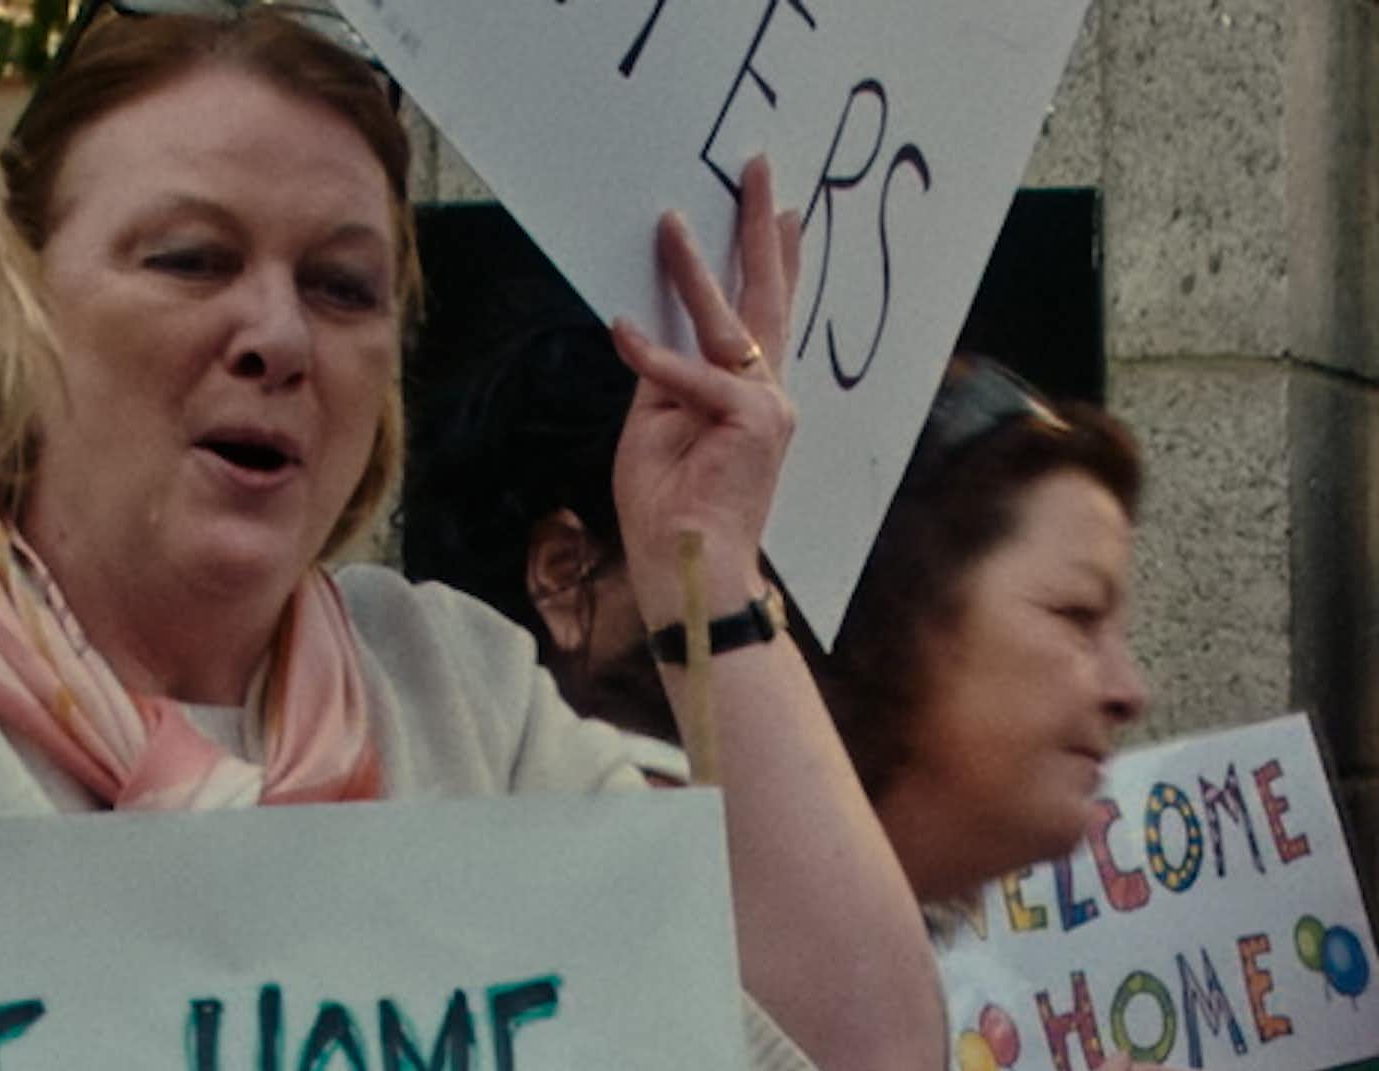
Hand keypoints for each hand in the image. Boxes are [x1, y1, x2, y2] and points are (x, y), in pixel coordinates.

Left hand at [610, 155, 801, 625]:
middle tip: (757, 167)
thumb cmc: (668, 509)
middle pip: (765, 297)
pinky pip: (691, 378)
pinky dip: (653, 357)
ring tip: (671, 221)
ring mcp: (765, 406)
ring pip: (726, 322)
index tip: (783, 210)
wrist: (686, 569)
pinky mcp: (750, 422)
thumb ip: (663, 380)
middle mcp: (767, 394)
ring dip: (694, 268)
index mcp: (748, 396)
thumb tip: (653, 331)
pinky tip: (622, 331)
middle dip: (759, 229)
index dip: (774, 261)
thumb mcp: (655, 428)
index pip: (761, 318)